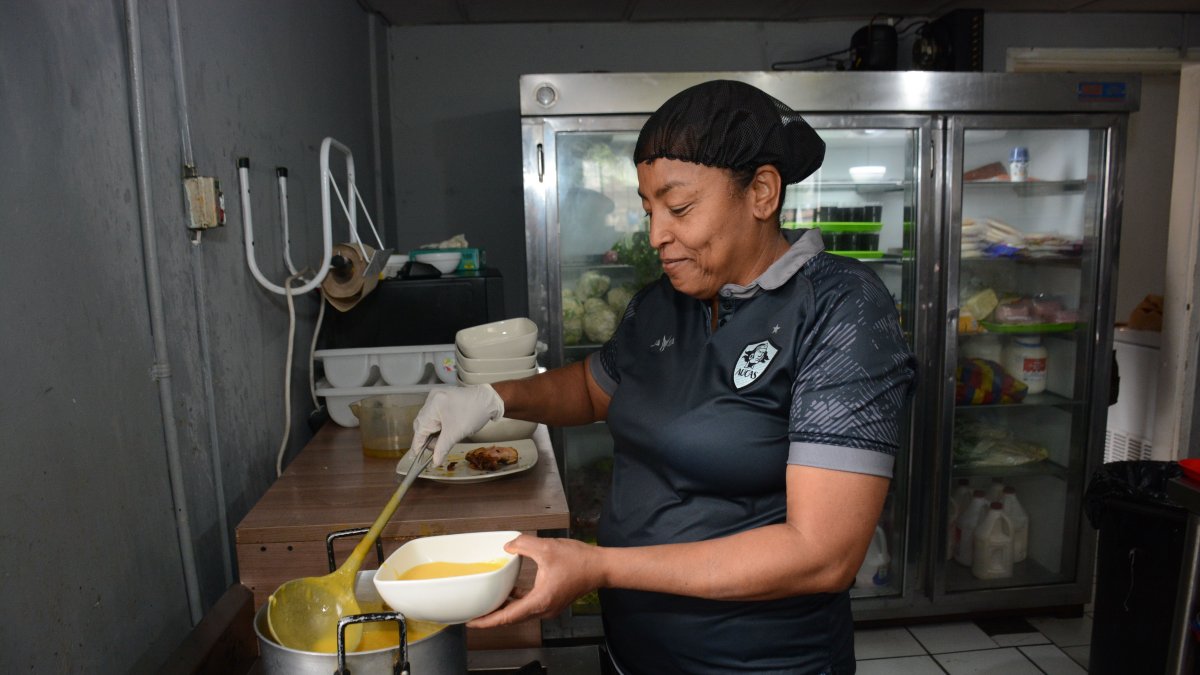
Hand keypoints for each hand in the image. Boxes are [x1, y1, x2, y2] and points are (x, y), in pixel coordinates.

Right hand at [411, 385, 503, 464]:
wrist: (489, 401)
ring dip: (432, 432)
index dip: (418, 444)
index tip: (416, 457)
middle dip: (426, 439)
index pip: (420, 428)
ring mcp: (437, 397)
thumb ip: (442, 448)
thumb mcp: (456, 434)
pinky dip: (437, 425)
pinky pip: (434, 415)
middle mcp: (432, 398)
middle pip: (422, 423)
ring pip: (428, 420)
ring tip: (441, 441)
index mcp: (434, 404)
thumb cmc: (474, 414)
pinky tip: (444, 432)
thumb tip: (435, 461)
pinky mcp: (442, 399)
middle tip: (434, 451)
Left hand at [467, 535, 604, 628]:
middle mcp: (543, 609)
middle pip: (511, 618)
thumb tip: (508, 546)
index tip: (472, 622)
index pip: (508, 616)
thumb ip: (523, 545)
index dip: (488, 621)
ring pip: (520, 613)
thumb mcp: (547, 548)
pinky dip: (516, 602)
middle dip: (492, 617)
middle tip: (473, 615)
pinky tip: (509, 592)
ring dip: (504, 610)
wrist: (600, 567)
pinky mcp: (552, 602)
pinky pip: (529, 606)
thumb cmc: (579, 561)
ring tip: (487, 605)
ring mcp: (548, 608)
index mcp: (539, 601)